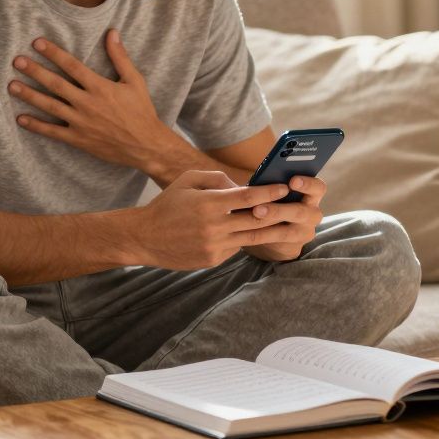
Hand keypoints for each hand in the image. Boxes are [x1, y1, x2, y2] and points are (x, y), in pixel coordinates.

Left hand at [9, 30, 175, 168]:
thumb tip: (112, 33)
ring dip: (30, 95)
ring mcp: (80, 122)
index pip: (72, 66)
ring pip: (50, 106)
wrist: (146, 145)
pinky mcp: (78, 139)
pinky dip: (36, 125)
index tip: (37, 43)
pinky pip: (53, 132)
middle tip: (17, 61)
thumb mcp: (135, 81)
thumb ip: (120, 57)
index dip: (53, 53)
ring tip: (12, 86)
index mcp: (100, 87)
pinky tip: (21, 118)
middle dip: (35, 71)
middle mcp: (87, 103)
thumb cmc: (141, 111)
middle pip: (55, 84)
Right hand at [130, 171, 303, 269]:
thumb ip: (217, 179)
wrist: (144, 237)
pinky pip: (235, 248)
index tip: (284, 188)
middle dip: (277, 212)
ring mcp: (214, 246)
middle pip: (256, 220)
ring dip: (269, 230)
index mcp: (208, 203)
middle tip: (294, 206)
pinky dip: (242, 239)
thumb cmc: (167, 204)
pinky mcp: (213, 259)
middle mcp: (214, 226)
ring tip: (286, 223)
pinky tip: (248, 232)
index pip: (248, 197)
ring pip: (251, 238)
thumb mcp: (188, 180)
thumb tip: (242, 187)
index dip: (269, 192)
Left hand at [242, 175, 326, 262]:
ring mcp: (304, 232)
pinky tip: (246, 232)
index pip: (318, 187)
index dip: (308, 184)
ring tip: (252, 217)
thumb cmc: (272, 200)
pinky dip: (261, 236)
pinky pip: (277, 244)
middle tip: (258, 208)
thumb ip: (272, 183)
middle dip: (278, 210)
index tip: (292, 181)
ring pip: (288, 231)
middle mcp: (312, 214)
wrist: (267, 229)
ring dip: (268, 225)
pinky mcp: (293, 248)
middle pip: (301, 212)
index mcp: (312, 194)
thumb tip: (256, 180)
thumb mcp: (274, 189)